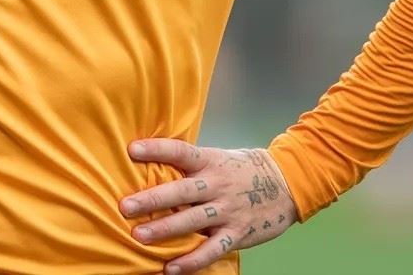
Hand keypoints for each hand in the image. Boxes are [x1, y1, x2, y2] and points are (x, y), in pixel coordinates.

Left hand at [120, 139, 296, 274]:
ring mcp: (227, 210)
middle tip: (126, 206)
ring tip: (140, 236)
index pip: (181, 152)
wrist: (287, 183)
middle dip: (152, 199)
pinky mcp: (237, 233)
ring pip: (193, 221)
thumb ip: (190, 166)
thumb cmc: (242, 170)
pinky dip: (192, 261)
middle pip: (182, 191)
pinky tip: (171, 268)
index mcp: (210, 162)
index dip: (157, 149)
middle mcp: (217, 185)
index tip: (132, 149)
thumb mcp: (218, 158)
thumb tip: (151, 167)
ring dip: (165, 230)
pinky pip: (212, 250)